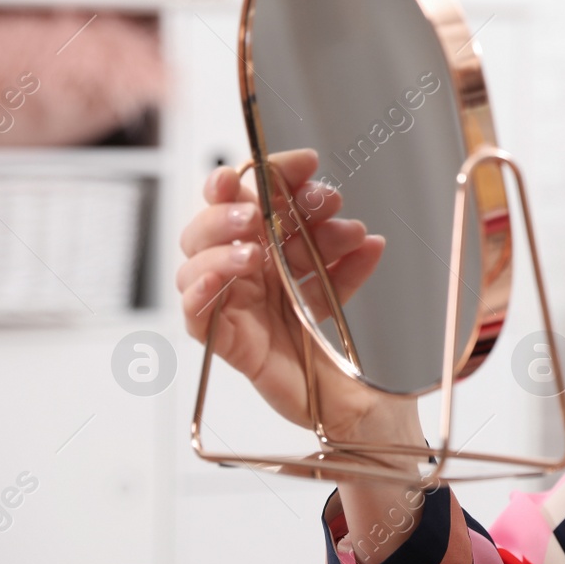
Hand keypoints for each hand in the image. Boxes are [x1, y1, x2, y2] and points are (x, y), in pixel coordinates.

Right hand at [176, 148, 414, 443]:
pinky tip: (223, 277)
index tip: (307, 163)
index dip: (273, 172)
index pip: (254, 195)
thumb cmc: (329, 340)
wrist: (337, 400)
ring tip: (255, 245)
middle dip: (243, 201)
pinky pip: (195, 311)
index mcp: (266, 246)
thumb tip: (369, 240)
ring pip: (196, 256)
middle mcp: (242, 267)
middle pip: (216, 217)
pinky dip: (202, 288)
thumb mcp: (344, 289)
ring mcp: (228, 299)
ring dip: (221, 239)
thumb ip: (349, 262)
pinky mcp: (222, 337)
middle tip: (275, 206)